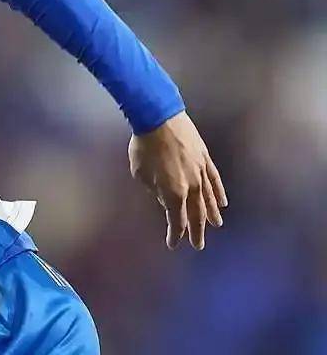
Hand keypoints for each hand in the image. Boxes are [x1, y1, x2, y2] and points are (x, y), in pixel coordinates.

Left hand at [129, 111, 227, 250]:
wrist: (159, 118)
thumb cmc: (144, 147)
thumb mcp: (141, 173)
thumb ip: (155, 191)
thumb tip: (166, 199)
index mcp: (174, 192)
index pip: (177, 220)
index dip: (176, 234)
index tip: (174, 244)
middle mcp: (192, 186)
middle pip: (196, 213)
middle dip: (196, 230)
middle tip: (199, 245)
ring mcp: (201, 172)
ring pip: (209, 199)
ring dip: (211, 214)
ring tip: (215, 226)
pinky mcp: (205, 159)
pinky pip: (215, 180)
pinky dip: (219, 193)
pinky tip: (222, 202)